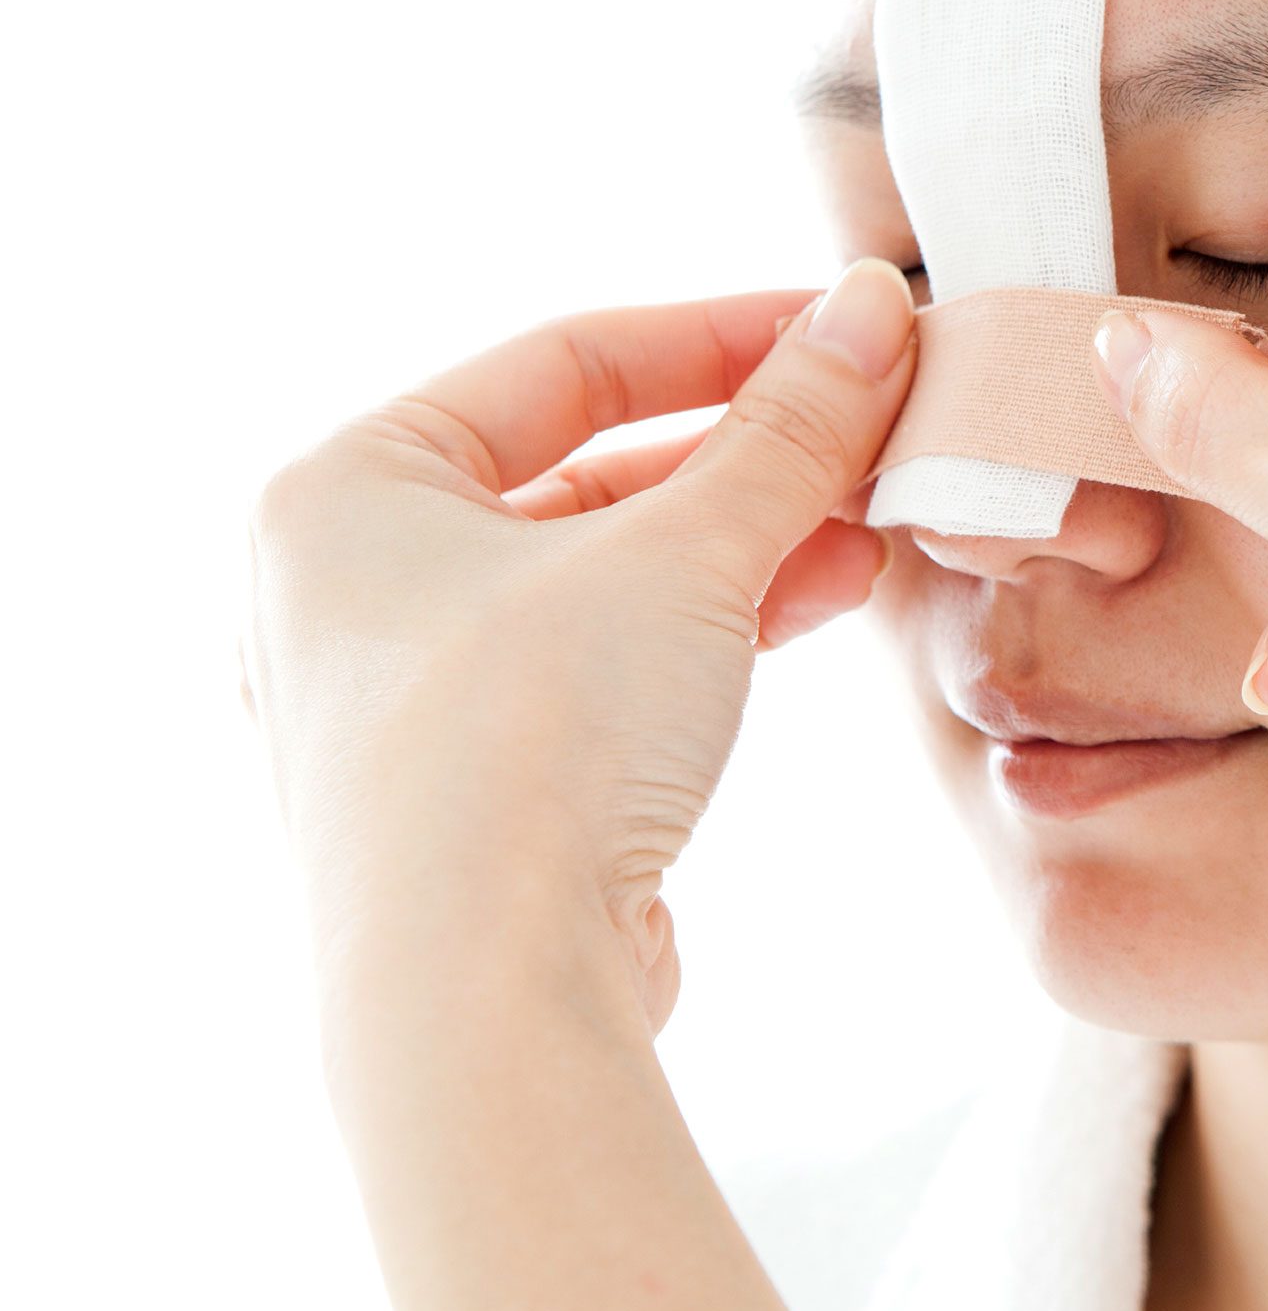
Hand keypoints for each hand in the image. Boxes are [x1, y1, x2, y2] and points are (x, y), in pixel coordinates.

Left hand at [244, 258, 916, 1025]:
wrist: (485, 1000)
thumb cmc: (532, 748)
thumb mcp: (686, 554)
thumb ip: (786, 430)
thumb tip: (870, 310)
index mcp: (350, 487)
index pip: (566, 363)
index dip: (723, 336)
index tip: (843, 328)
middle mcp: (358, 584)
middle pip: (594, 471)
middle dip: (750, 457)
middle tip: (873, 435)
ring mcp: (416, 694)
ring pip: (611, 576)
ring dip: (750, 544)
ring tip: (870, 533)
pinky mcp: (483, 789)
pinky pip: (611, 663)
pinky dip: (713, 627)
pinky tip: (822, 602)